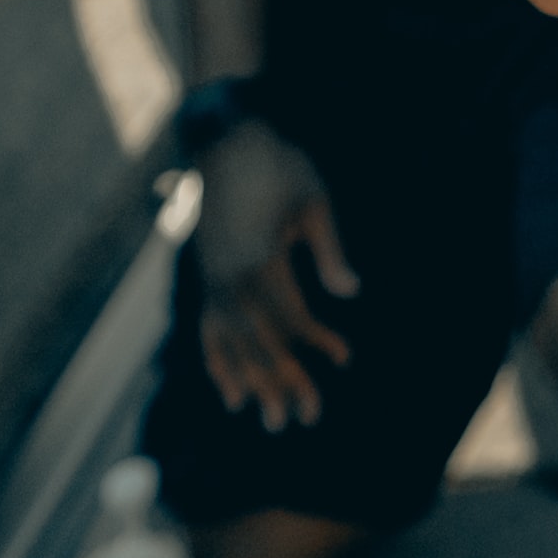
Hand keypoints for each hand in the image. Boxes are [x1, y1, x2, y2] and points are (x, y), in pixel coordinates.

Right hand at [194, 120, 358, 430]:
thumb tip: (352, 292)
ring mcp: (211, 282)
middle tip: (307, 417)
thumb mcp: (313, 198)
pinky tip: (231, 390)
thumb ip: (329, 249)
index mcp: (259, 260)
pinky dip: (219, 363)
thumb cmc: (278, 165)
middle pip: (258, 342)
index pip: (289, 317)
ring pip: (231, 344)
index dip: (316, 341)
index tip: (344, 358)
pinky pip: (208, 332)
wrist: (225, 140)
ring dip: (252, 382)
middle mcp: (229, 279)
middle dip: (283, 380)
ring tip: (270, 418)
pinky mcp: (205, 278)